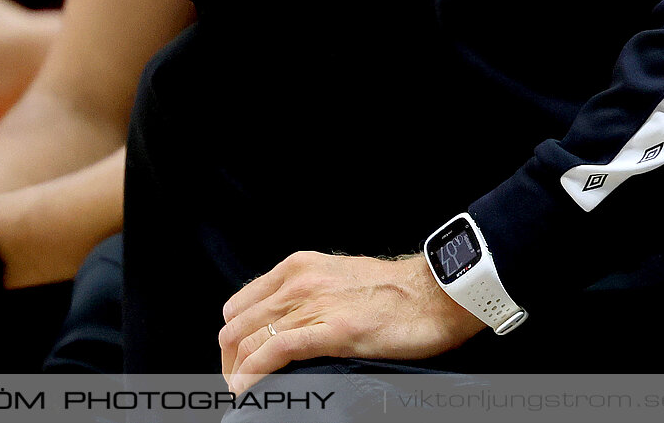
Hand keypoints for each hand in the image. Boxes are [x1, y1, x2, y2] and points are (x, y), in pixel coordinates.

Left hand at [218, 253, 484, 390]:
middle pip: (236, 326)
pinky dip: (253, 374)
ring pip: (249, 340)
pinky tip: (247, 392)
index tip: (237, 364)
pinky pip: (275, 351)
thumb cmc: (393, 292)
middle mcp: (298, 281)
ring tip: (240, 395)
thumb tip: (283, 328)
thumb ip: (307, 297)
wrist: (434, 293)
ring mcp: (314, 304)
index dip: (232, 340)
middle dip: (229, 362)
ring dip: (236, 374)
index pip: (239, 306)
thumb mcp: (337, 280)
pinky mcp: (332, 330)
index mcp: (296, 267)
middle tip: (237, 387)